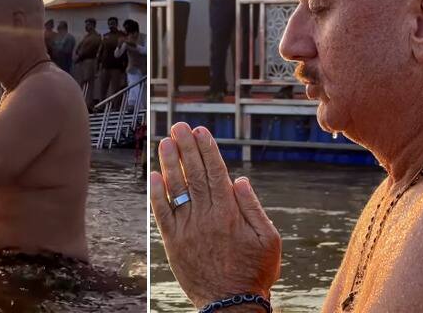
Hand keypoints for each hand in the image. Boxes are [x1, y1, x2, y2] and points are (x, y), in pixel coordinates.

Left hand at [150, 123, 281, 309]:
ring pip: (177, 190)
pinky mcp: (174, 242)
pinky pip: (162, 214)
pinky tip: (154, 176)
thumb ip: (253, 208)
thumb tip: (240, 180)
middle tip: (179, 127)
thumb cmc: (255, 271)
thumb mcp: (268, 239)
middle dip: (186, 148)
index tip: (201, 131)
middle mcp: (206, 217)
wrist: (231, 304)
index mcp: (230, 214)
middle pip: (195, 175)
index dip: (207, 150)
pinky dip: (157, 194)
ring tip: (165, 142)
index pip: (216, 173)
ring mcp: (188, 229)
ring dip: (170, 164)